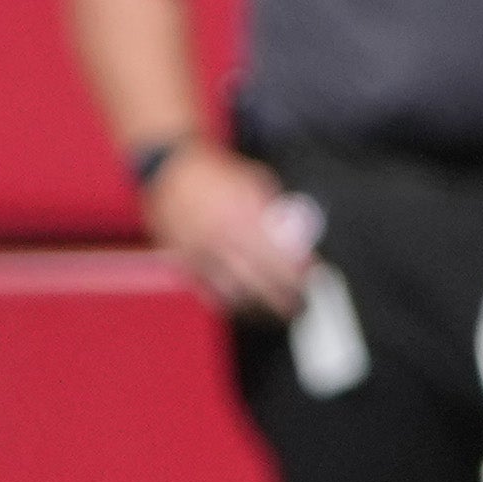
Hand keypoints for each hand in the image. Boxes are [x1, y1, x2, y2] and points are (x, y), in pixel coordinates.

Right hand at [143, 141, 314, 316]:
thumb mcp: (256, 182)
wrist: (171, 170)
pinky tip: (243, 306)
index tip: (311, 280)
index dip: (298, 274)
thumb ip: (274, 210)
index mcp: (244, 217)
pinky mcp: (184, 261)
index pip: (279, 257)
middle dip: (284, 298)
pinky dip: (228, 302)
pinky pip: (208, 290)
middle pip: (260, 280)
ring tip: (274, 312)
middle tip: (300, 306)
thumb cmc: (216, 174)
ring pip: (234, 292)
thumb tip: (294, 234)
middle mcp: (223, 238)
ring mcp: (201, 252)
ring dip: (258, 306)